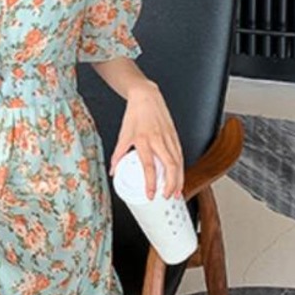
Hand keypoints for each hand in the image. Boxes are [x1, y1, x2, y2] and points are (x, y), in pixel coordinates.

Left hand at [112, 81, 183, 201]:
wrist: (147, 97)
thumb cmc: (135, 114)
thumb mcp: (123, 135)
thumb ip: (118, 154)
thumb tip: (113, 171)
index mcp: (143, 140)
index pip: (149, 166)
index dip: (151, 182)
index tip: (151, 194)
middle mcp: (158, 140)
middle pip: (169, 166)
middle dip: (171, 184)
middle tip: (168, 197)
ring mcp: (169, 138)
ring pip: (178, 162)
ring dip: (179, 179)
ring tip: (177, 192)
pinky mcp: (175, 136)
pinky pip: (180, 155)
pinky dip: (181, 168)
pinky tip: (180, 177)